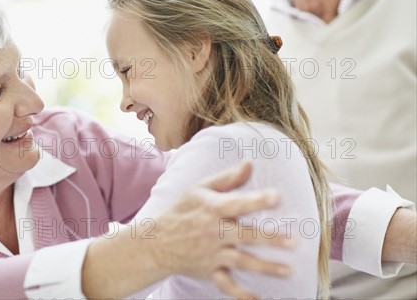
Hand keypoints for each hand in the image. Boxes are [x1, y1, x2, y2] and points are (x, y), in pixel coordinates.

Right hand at [148, 161, 293, 298]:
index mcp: (212, 209)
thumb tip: (250, 164)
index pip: (237, 204)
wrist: (157, 242)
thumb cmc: (182, 211)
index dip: (256, 200)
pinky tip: (258, 299)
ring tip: (289, 270)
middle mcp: (214, 232)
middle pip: (245, 235)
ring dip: (265, 267)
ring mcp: (212, 254)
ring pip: (241, 261)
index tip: (276, 197)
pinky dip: (240, 294)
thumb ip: (228, 179)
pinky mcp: (210, 271)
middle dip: (270, 239)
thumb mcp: (199, 190)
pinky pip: (226, 285)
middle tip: (293, 241)